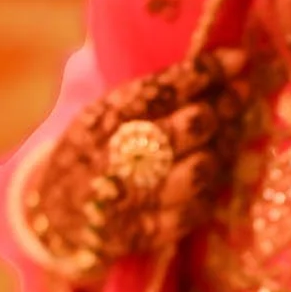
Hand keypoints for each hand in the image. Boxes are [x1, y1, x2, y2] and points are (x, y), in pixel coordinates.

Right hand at [24, 47, 246, 279]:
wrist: (50, 219)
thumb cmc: (89, 154)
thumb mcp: (98, 114)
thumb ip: (144, 92)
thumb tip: (201, 57)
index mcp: (102, 119)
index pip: (162, 88)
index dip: (206, 72)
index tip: (238, 58)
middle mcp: (116, 156)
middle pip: (190, 127)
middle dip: (223, 107)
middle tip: (240, 94)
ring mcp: (133, 199)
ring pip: (201, 170)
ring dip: (222, 150)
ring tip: (229, 135)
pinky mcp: (145, 233)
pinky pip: (196, 210)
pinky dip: (211, 192)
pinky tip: (213, 176)